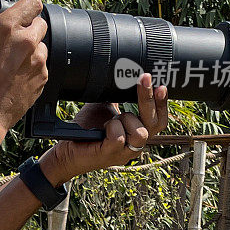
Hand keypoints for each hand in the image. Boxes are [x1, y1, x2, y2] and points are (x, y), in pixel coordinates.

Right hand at [0, 0, 47, 137]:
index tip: (23, 4)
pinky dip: (31, 65)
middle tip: (12, 34)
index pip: (33, 0)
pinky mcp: (42, 77)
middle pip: (40, 21)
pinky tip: (14, 72)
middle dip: (29, 24)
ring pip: (41, 44)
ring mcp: (37, 60)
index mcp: (7, 26)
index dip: (28, 0)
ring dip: (31, 46)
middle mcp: (27, 40)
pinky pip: (42, 64)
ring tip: (11, 57)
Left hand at [39, 73, 168, 183]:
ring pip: (140, 132)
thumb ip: (117, 94)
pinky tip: (103, 127)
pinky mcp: (109, 155)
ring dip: (126, 119)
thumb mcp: (105, 106)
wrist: (66, 148)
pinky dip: (112, 127)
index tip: (161, 84)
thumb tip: (123, 74)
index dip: (162, 103)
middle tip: (144, 78)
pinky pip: (119, 137)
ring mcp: (124, 153)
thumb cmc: (87, 129)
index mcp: (136, 133)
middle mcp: (135, 145)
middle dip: (149, 99)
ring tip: (111, 119)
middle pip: (155, 124)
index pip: (160, 120)